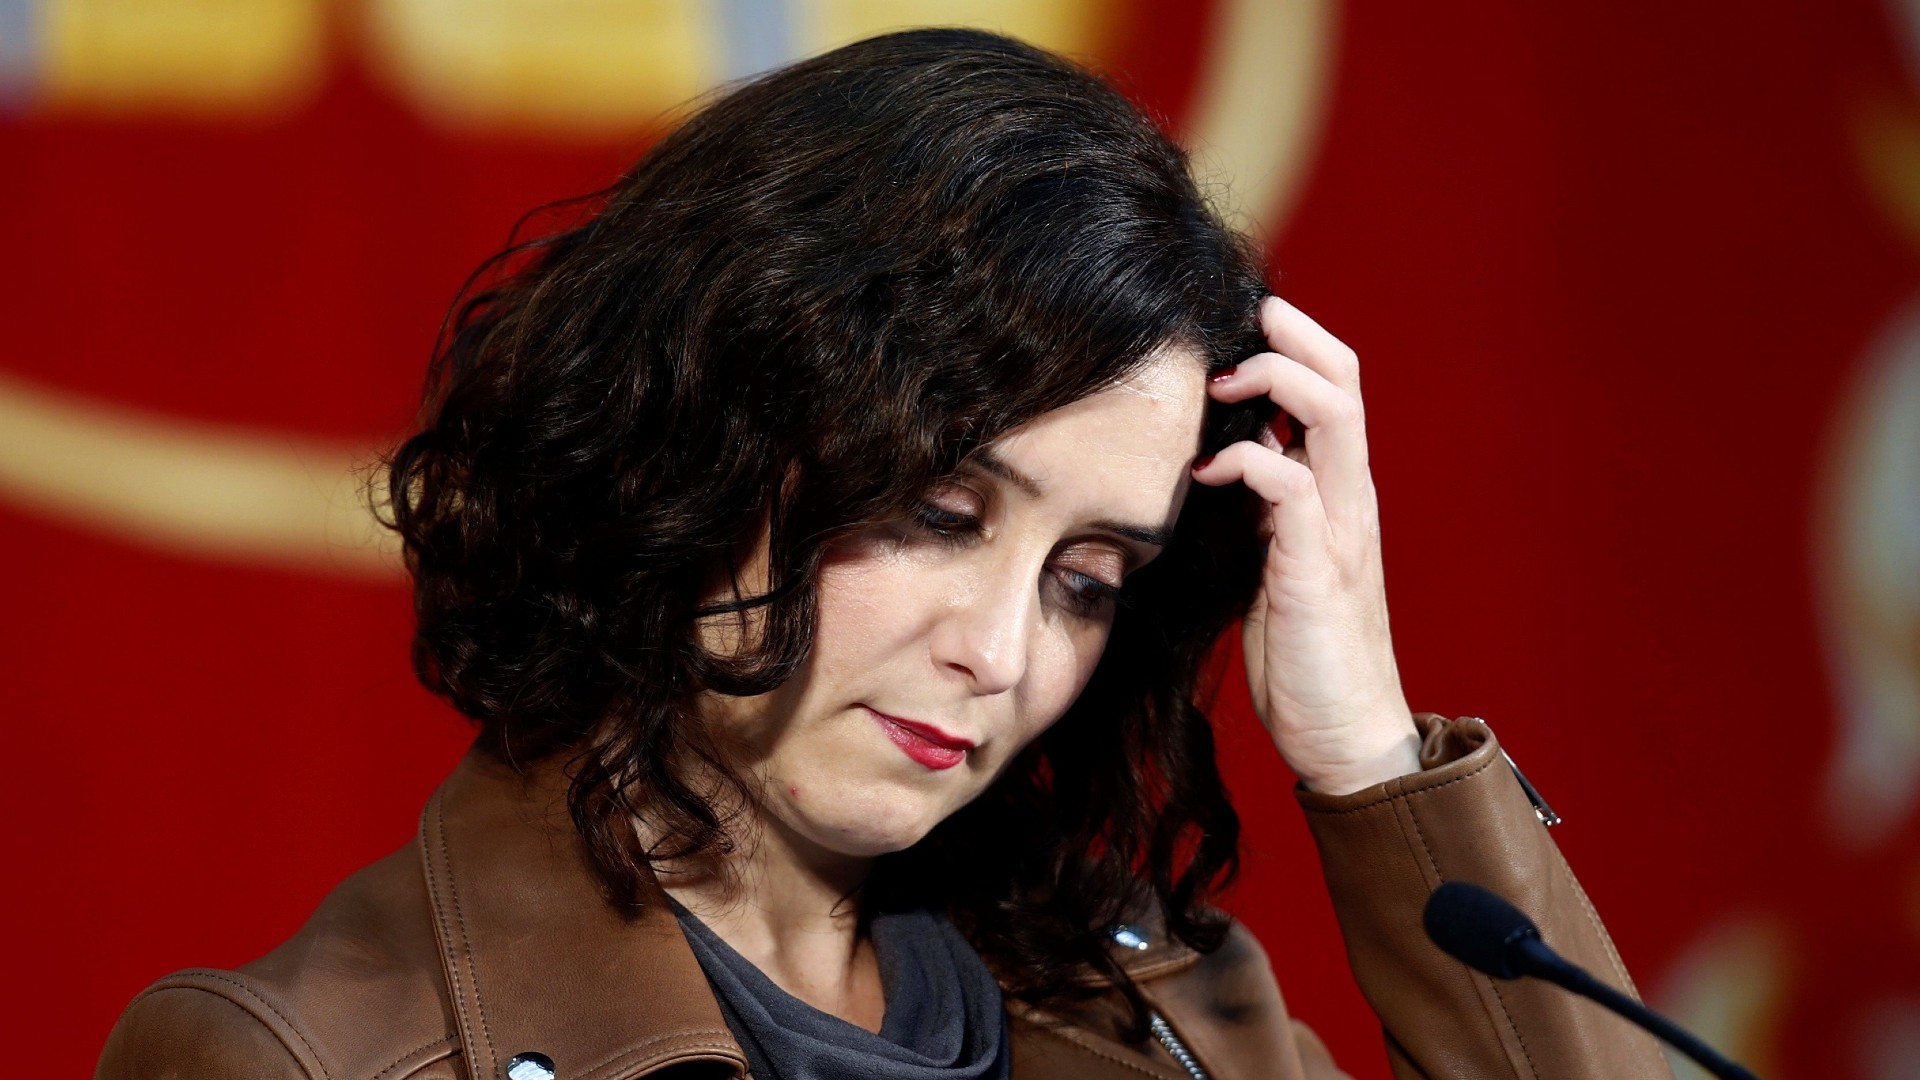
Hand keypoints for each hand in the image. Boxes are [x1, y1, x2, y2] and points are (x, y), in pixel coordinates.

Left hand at [1190, 296, 1420, 795]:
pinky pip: (1294, 488)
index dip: (1295, 342)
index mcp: (1340, 495)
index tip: (1239, 326)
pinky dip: (1249, 462)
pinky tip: (1206, 472)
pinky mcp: (1317, 570)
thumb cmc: (1304, 655)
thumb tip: (1228, 453)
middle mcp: (1351, 501)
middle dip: (1291, 335)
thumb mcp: (1276, 562)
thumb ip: (1266, 507)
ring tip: (1219, 383)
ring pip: (1334, 415)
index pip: (1336, 389)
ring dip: (1274, 382)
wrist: (1347, 738)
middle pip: (1344, 380)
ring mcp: (1341, 532)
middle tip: (1237, 322)